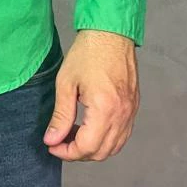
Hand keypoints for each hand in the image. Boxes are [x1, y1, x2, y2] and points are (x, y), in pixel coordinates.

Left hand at [42, 29, 139, 160]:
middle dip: (78, 153)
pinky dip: (107, 140)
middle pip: (101, 152)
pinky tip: (90, 128)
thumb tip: (52, 140)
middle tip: (60, 142)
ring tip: (73, 135)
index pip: (86, 147)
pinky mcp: (134, 107)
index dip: (67, 152)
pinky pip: (122, 135)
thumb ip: (61, 116)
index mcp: (104, 109)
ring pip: (114, 147)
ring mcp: (131, 112)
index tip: (52, 146)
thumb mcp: (66, 83)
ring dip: (93, 149)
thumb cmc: (88, 52)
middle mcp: (122, 115)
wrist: (111, 33)